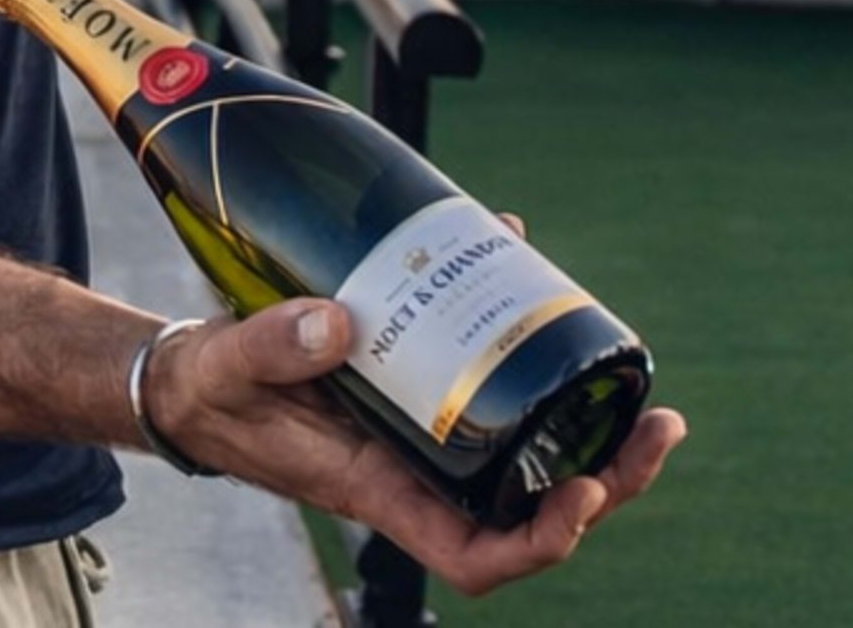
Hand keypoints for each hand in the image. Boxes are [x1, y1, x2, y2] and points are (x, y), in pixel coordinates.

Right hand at [143, 297, 689, 596]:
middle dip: (605, 480)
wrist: (195, 377)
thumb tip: (336, 323)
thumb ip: (272, 349)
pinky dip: (531, 356)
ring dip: (592, 433)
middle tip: (656, 425)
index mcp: (381, 490)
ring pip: (530, 454)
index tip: (581, 493)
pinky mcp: (424, 391)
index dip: (540, 543)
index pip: (475, 557)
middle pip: (532, 510)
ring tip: (643, 396)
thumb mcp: (229, 369)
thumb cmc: (212, 392)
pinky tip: (543, 296)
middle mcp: (419, 473)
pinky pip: (497, 390)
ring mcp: (428, 435)